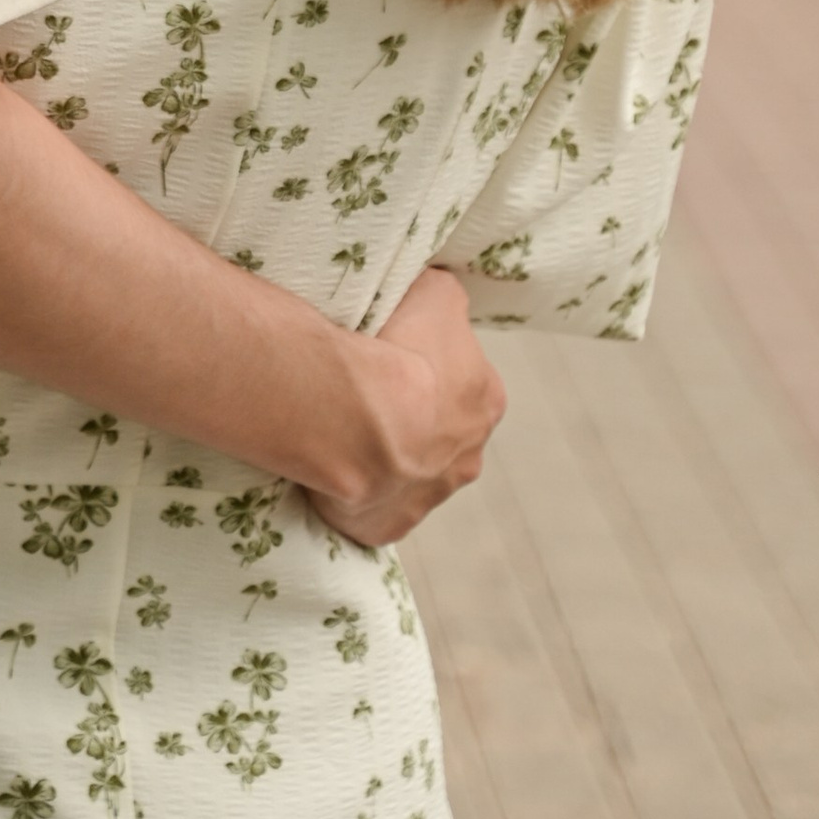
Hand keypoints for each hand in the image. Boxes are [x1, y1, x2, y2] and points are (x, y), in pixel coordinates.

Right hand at [306, 267, 505, 548]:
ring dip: (385, 452)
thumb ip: (444, 297)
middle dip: (410, 416)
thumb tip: (440, 298)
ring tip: (343, 425)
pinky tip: (332, 465)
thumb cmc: (398, 351)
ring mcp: (427, 498)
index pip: (462, 380)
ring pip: (408, 470)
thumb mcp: (436, 293)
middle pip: (439, 430)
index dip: (427, 365)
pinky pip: (371, 505)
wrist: (357, 419)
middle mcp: (468, 457)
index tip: (393, 356)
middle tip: (367, 391)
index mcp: (486, 402)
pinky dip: (355, 490)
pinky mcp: (386, 525)